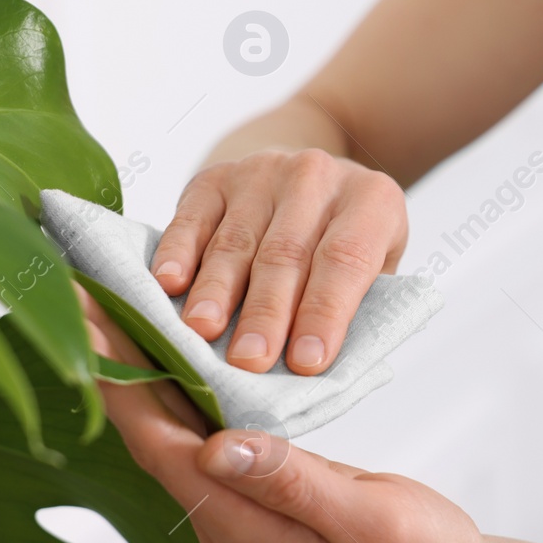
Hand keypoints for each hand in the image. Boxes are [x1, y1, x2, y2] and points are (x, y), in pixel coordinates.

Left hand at [81, 289, 499, 542]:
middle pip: (152, 431)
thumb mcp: (370, 522)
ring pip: (174, 426)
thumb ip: (294, 486)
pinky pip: (207, 426)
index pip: (160, 446)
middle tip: (76, 289)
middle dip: (113, 361)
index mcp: (242, 527)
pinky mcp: (261, 486)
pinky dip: (186, 378)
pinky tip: (181, 342)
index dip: (118, 382)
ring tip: (114, 301)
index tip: (84, 320)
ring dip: (142, 365)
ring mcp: (241, 501)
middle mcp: (226, 515)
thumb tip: (218, 446)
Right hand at [150, 149, 407, 374]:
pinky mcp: (215, 177)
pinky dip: (177, 252)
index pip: (347, 259)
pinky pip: (192, 217)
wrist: (308, 182)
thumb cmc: (345, 245)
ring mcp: (263, 171)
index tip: (304, 362)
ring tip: (202, 332)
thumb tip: (311, 371)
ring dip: (217, 291)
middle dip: (267, 312)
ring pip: (236, 240)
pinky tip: (167, 284)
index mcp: (372, 200)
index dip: (325, 312)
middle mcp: (317, 176)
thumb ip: (356, 309)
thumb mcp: (375, 269)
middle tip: (249, 360)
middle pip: (286, 253)